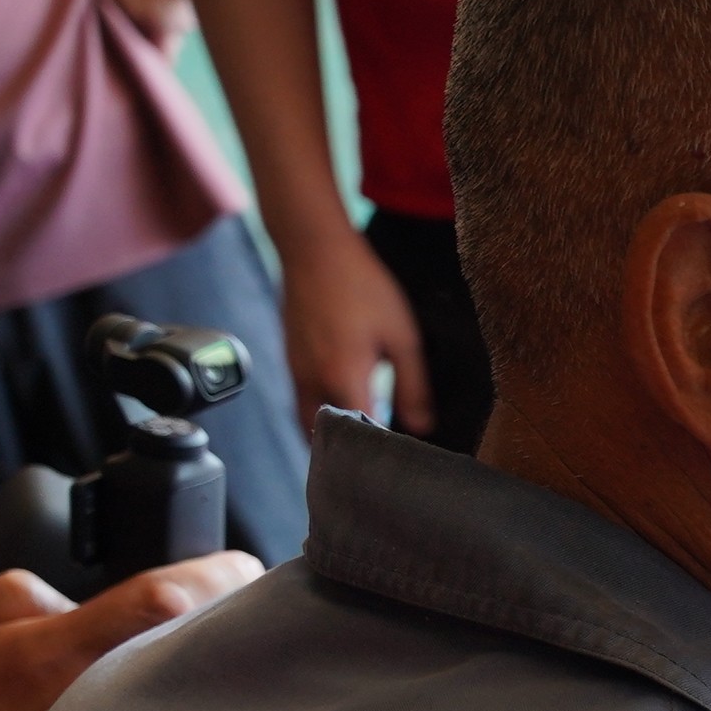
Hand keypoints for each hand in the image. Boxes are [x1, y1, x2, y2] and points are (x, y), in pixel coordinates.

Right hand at [275, 225, 434, 438]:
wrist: (315, 250)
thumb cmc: (362, 287)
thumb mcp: (402, 336)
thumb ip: (412, 385)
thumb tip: (421, 426)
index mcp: (342, 377)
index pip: (357, 435)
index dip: (377, 450)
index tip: (396, 458)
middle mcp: (311, 381)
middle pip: (323, 436)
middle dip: (345, 451)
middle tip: (373, 459)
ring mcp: (295, 371)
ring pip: (307, 421)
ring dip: (329, 435)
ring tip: (359, 442)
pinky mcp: (289, 360)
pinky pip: (300, 401)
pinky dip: (318, 415)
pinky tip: (343, 411)